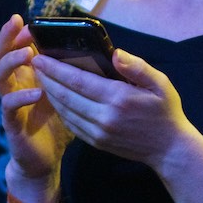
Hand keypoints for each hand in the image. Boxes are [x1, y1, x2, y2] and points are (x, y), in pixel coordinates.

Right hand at [0, 16, 70, 182]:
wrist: (45, 160)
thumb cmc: (61, 123)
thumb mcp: (72, 94)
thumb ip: (80, 74)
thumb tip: (103, 53)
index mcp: (30, 75)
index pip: (19, 46)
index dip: (22, 32)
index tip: (31, 19)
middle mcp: (16, 84)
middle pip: (2, 54)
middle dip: (7, 37)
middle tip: (17, 24)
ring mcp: (10, 102)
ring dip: (11, 61)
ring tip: (28, 54)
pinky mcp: (11, 123)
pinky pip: (9, 106)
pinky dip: (21, 97)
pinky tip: (38, 92)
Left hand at [30, 49, 196, 174]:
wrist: (169, 148)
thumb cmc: (166, 111)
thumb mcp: (161, 83)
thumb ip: (137, 67)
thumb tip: (114, 54)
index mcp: (119, 98)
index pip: (78, 81)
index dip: (56, 69)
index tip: (41, 57)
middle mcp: (104, 116)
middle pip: (66, 95)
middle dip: (47, 78)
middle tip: (34, 63)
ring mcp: (98, 132)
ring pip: (65, 111)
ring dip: (49, 94)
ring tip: (41, 78)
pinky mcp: (96, 142)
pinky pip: (71, 124)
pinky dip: (59, 110)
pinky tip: (55, 99)